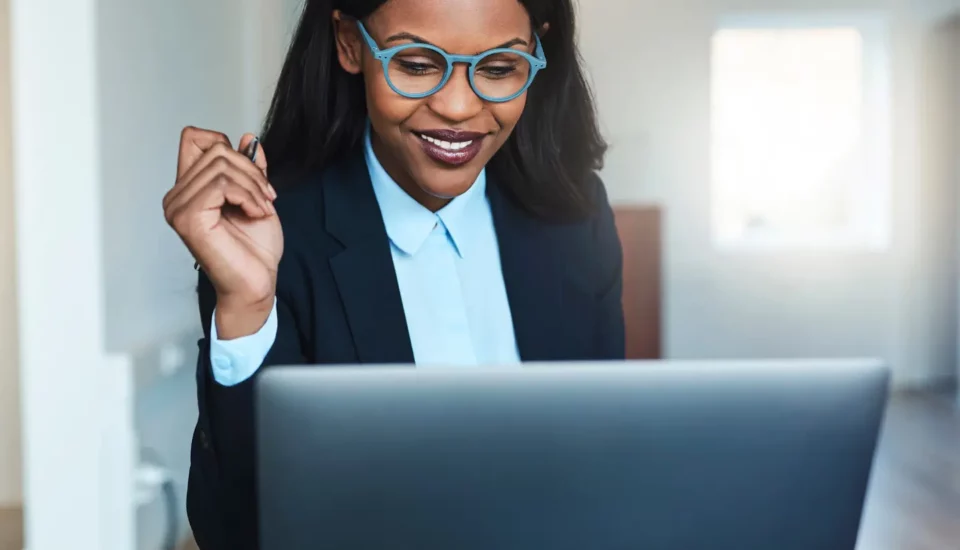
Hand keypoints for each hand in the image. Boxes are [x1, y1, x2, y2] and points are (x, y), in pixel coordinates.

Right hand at [163, 127, 282, 334]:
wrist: (256, 283)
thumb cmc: (254, 250)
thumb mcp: (257, 197)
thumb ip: (250, 169)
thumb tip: (248, 138)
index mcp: (189, 189)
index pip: (194, 138)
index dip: (226, 145)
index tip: (251, 176)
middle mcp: (177, 196)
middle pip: (215, 149)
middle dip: (251, 170)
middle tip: (267, 197)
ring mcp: (178, 207)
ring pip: (220, 165)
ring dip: (253, 185)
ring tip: (262, 208)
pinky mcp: (188, 217)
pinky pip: (220, 184)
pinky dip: (247, 195)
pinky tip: (255, 213)